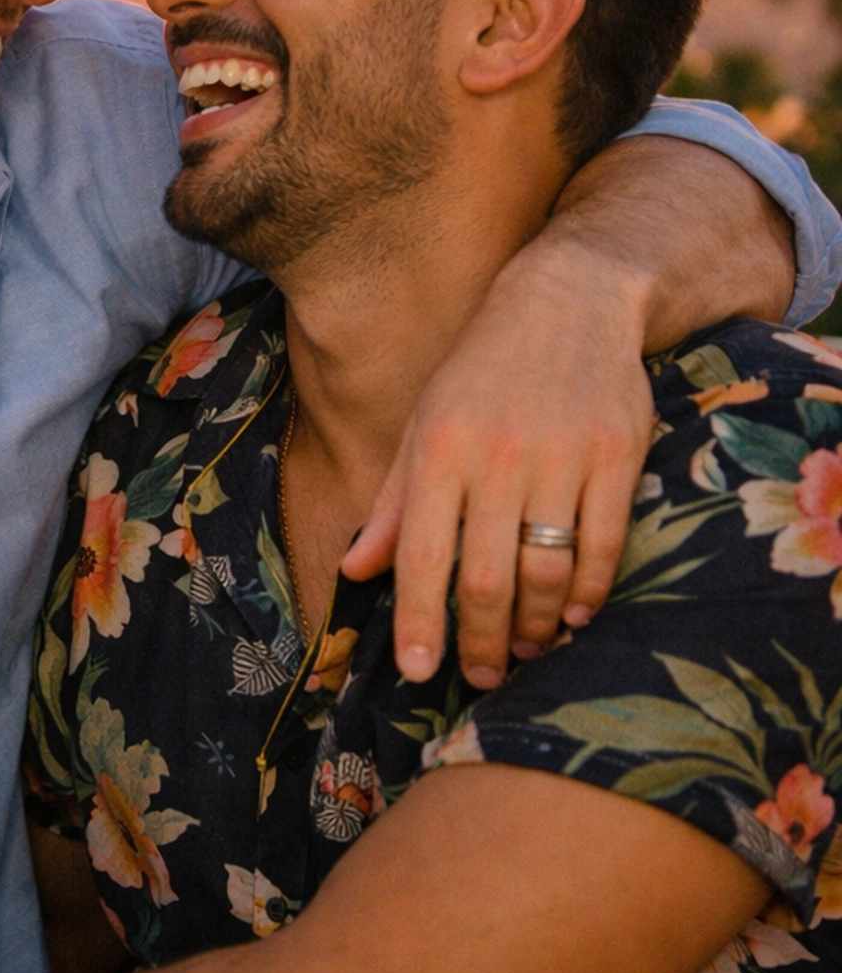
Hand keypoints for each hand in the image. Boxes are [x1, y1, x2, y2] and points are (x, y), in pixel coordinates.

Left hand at [343, 229, 654, 686]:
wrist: (570, 299)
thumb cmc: (483, 371)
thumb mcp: (425, 424)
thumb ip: (396, 504)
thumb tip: (356, 572)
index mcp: (440, 448)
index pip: (424, 556)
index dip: (420, 622)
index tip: (420, 672)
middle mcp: (497, 454)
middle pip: (487, 578)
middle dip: (483, 642)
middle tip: (484, 674)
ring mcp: (562, 455)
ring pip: (548, 572)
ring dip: (537, 627)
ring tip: (528, 649)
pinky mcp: (618, 453)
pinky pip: (604, 545)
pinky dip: (589, 592)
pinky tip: (574, 614)